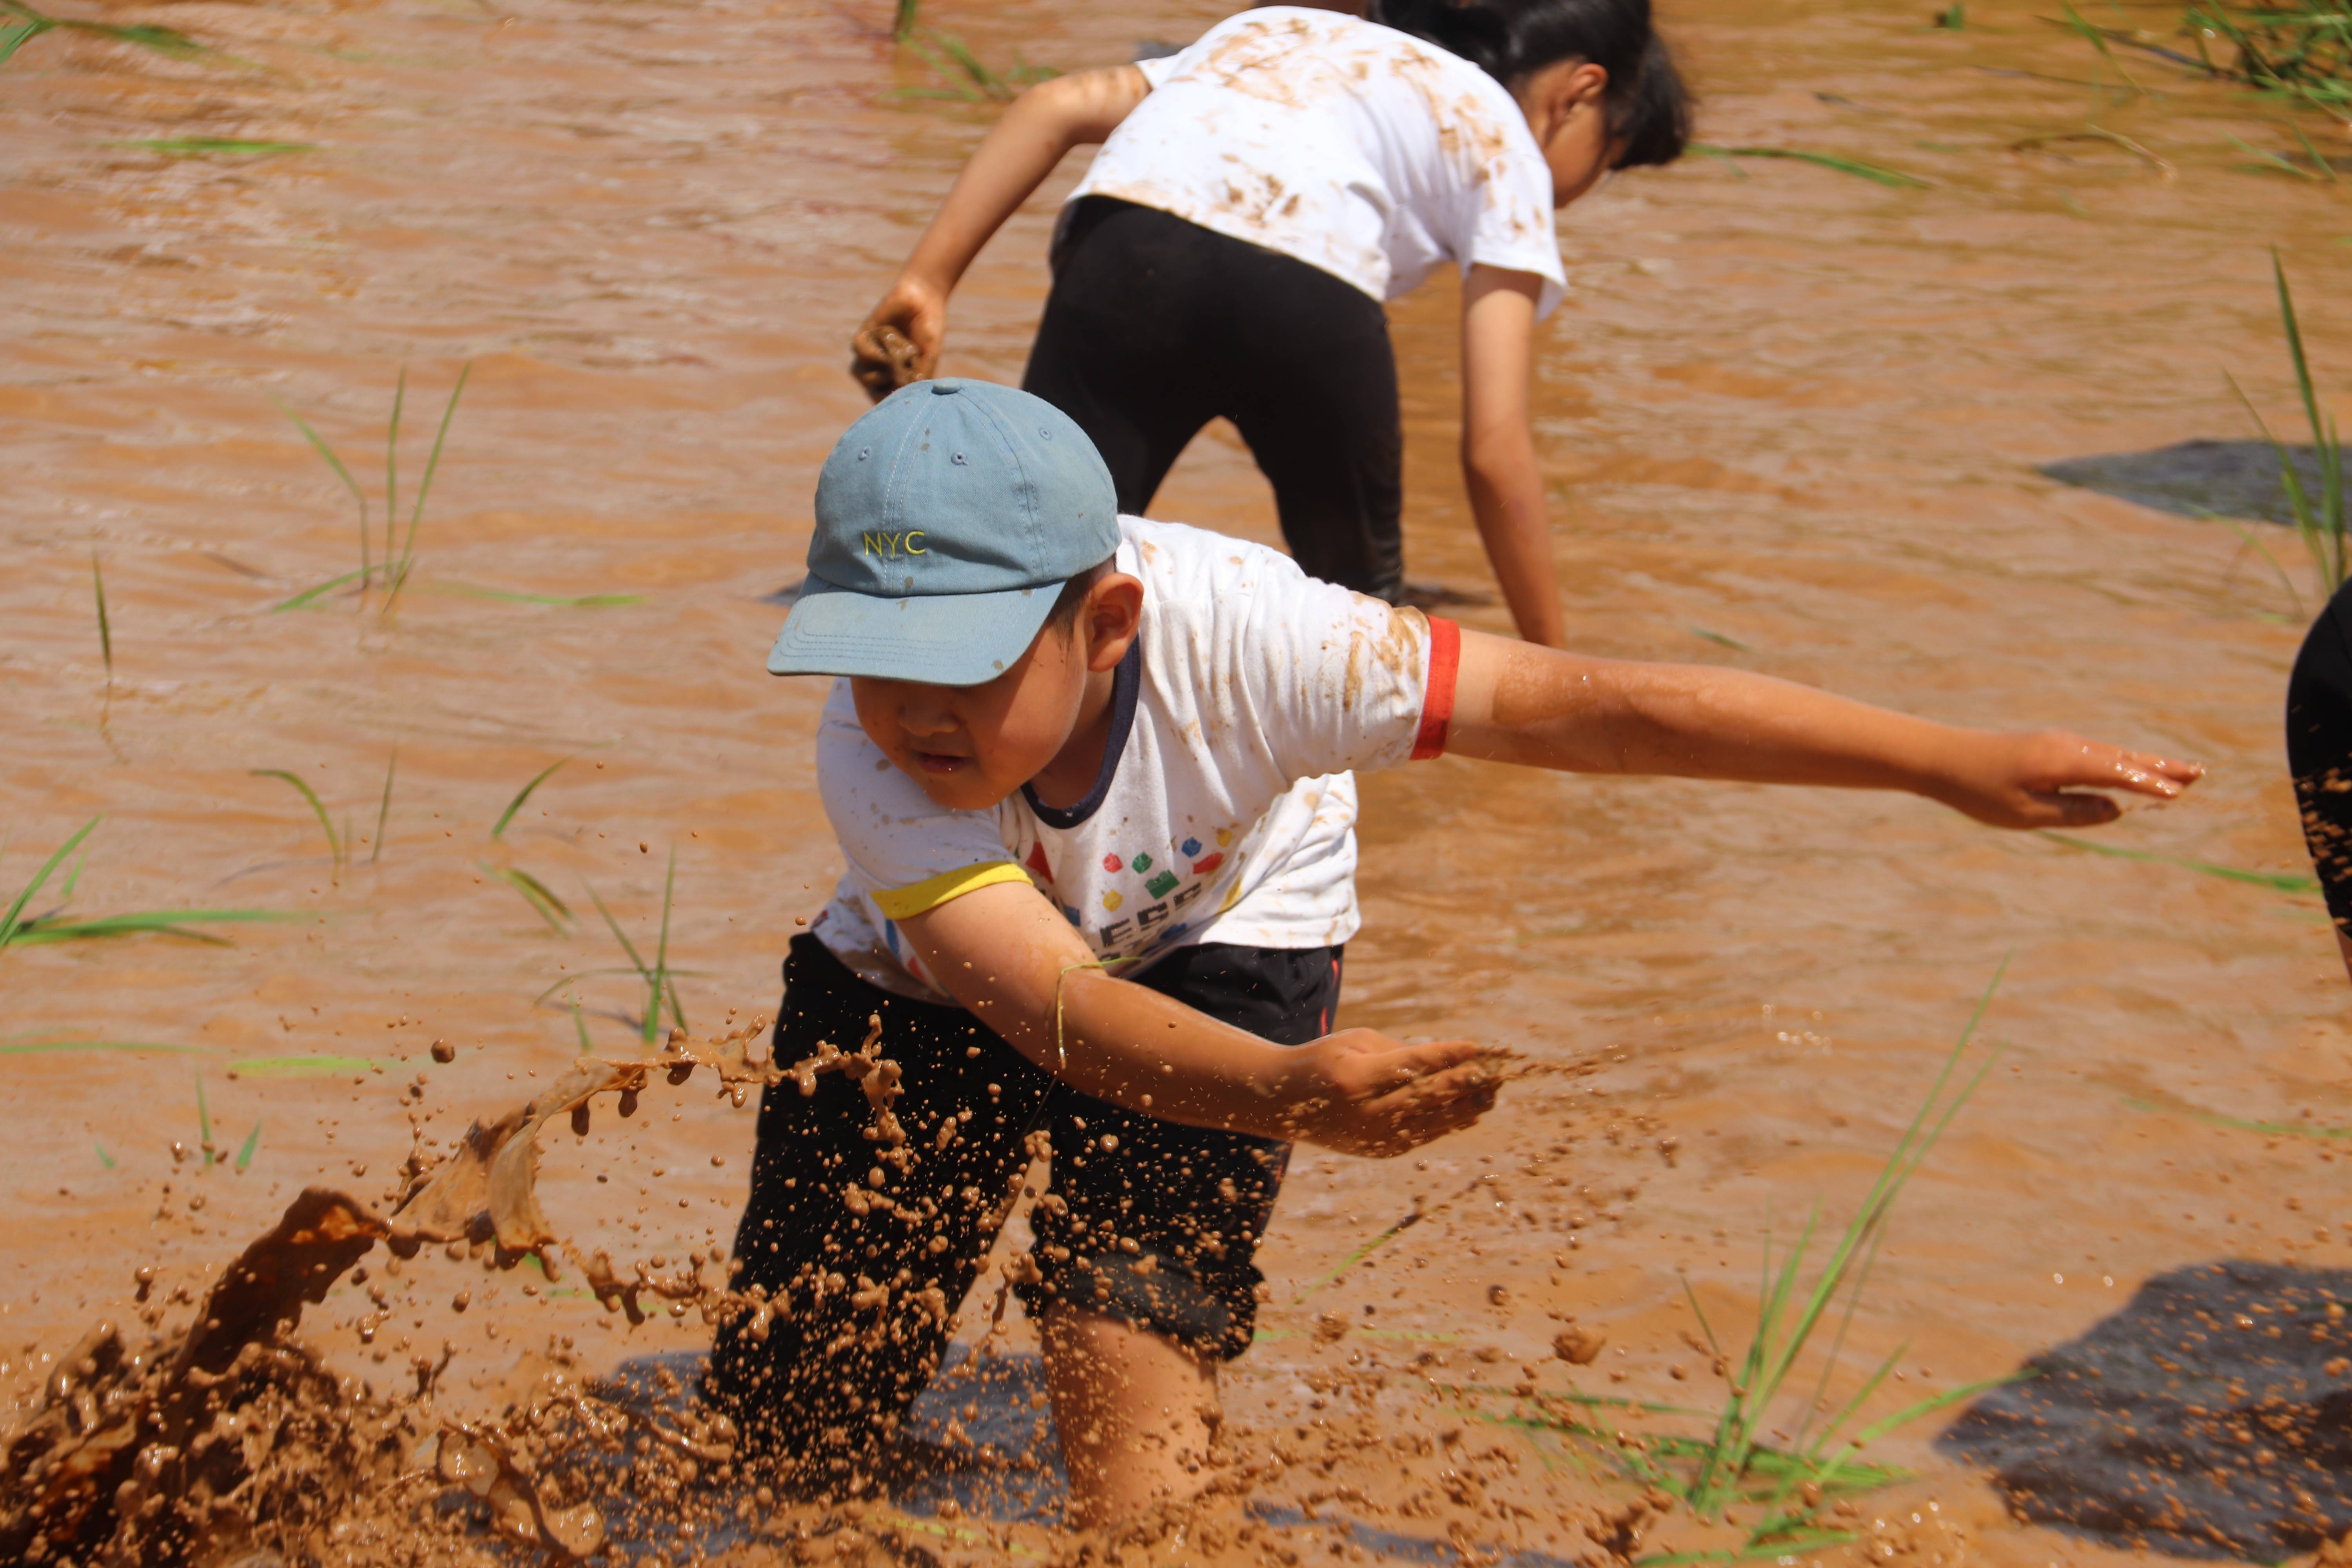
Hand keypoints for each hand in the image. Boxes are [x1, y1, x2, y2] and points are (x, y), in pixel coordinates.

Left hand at [850, 276, 946, 400]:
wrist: (923, 299)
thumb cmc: (929, 329)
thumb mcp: (929, 356)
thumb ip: (919, 375)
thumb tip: (906, 391)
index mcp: (897, 378)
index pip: (884, 401)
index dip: (888, 402)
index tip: (901, 395)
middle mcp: (881, 369)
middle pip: (870, 390)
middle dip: (884, 386)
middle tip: (902, 373)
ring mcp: (870, 353)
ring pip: (859, 373)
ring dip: (879, 367)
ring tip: (899, 354)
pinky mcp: (864, 336)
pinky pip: (858, 351)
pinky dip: (872, 351)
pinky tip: (887, 341)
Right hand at [1279, 1028, 1500, 1156]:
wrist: (1283, 1103)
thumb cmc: (1323, 1061)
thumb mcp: (1356, 1044)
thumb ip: (1400, 1053)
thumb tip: (1448, 1061)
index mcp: (1356, 1079)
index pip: (1414, 1067)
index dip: (1450, 1057)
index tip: (1480, 1048)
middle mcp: (1366, 1112)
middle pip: (1428, 1098)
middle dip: (1467, 1084)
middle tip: (1497, 1072)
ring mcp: (1372, 1137)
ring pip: (1431, 1123)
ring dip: (1467, 1107)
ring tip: (1494, 1093)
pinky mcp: (1379, 1151)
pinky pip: (1422, 1136)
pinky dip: (1448, 1123)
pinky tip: (1471, 1112)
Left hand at [1932, 729, 2202, 828]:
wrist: (1941, 757)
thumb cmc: (1979, 790)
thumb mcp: (2026, 812)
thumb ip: (2074, 812)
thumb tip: (2116, 810)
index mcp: (2063, 762)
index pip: (2118, 773)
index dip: (2150, 784)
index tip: (2180, 793)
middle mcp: (2067, 746)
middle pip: (2123, 758)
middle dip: (2161, 768)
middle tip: (2200, 774)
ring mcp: (2059, 742)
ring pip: (2112, 753)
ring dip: (2145, 762)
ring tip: (2178, 772)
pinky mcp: (2050, 746)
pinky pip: (2095, 753)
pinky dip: (2120, 760)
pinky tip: (2132, 769)